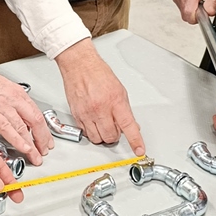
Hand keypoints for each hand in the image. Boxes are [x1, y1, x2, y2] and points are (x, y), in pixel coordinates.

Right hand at [0, 65, 52, 164]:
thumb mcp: (3, 88)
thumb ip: (12, 102)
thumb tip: (18, 114)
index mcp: (18, 93)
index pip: (37, 114)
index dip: (44, 130)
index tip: (46, 140)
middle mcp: (14, 99)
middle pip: (35, 121)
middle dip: (42, 139)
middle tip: (45, 151)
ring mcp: (3, 106)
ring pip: (24, 127)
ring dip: (32, 144)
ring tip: (36, 156)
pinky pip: (8, 129)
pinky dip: (18, 140)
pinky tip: (24, 148)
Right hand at [55, 39, 144, 153]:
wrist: (79, 66)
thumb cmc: (98, 74)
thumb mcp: (120, 91)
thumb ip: (125, 110)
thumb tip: (131, 126)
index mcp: (115, 101)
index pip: (128, 126)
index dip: (135, 140)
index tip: (139, 150)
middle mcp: (100, 109)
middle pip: (110, 137)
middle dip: (115, 135)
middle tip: (115, 127)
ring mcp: (87, 113)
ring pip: (97, 138)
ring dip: (102, 135)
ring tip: (103, 124)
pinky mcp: (76, 116)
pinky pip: (86, 133)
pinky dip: (91, 131)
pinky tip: (94, 121)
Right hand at [172, 0, 215, 22]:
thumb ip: (212, 4)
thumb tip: (208, 13)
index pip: (188, 13)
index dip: (197, 18)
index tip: (203, 14)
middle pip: (185, 14)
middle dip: (195, 14)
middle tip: (203, 6)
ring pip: (183, 13)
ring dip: (192, 11)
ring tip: (199, 2)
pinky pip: (182, 8)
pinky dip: (189, 7)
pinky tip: (195, 1)